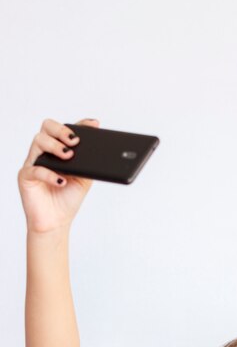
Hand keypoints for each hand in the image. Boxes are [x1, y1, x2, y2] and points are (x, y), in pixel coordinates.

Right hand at [18, 117, 99, 233]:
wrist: (56, 221)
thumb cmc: (67, 199)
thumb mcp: (84, 179)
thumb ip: (89, 165)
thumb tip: (101, 152)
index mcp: (59, 150)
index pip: (67, 130)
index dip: (80, 124)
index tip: (94, 125)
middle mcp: (45, 152)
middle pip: (48, 127)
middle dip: (62, 130)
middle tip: (75, 141)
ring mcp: (34, 162)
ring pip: (39, 141)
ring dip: (55, 146)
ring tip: (69, 156)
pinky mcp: (25, 176)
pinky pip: (35, 169)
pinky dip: (50, 174)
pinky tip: (61, 180)